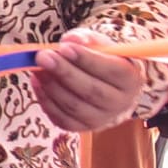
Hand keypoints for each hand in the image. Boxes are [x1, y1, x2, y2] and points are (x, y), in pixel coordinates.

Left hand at [31, 28, 145, 131]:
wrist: (105, 84)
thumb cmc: (101, 59)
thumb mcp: (98, 43)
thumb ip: (86, 39)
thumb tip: (71, 40)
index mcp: (130, 78)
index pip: (111, 70)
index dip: (86, 59)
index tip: (64, 48)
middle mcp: (121, 102)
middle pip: (92, 91)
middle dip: (64, 73)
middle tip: (42, 57)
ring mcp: (103, 119)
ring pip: (75, 106)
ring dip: (51, 86)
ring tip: (37, 68)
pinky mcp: (83, 128)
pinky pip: (62, 119)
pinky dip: (45, 100)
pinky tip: (37, 82)